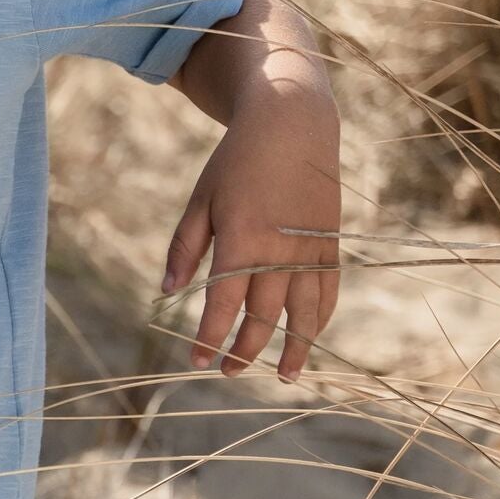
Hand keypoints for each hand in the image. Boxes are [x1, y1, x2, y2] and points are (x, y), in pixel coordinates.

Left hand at [161, 81, 340, 380]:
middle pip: (264, 316)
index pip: (223, 305)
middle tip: (228, 371)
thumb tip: (168, 292)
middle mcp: (280, 250)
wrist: (292, 123)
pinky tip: (310, 338)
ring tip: (283, 375)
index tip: (197, 360)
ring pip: (305, 313)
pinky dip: (321, 318)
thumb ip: (185, 248)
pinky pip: (329, 291)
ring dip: (295, 348)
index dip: (210, 337)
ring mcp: (311, 248)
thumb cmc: (236, 161)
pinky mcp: (331, 242)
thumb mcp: (200, 199)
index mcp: (242, 240)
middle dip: (245, 349)